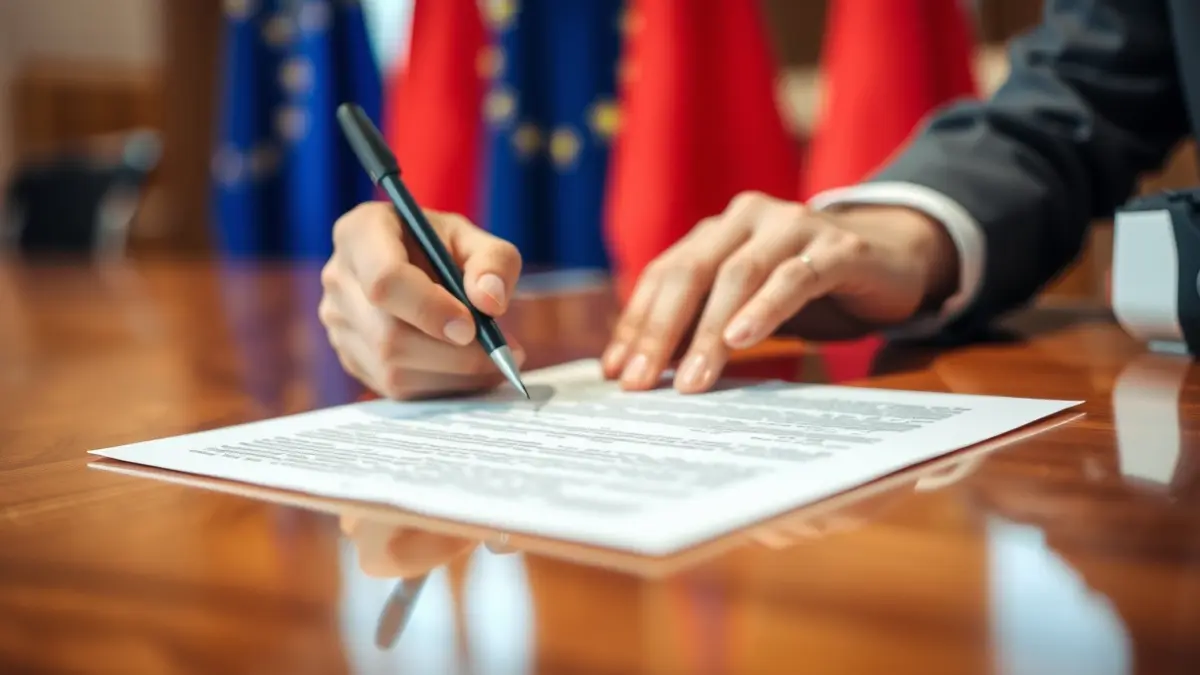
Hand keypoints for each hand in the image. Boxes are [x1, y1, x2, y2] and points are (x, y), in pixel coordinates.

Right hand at [319, 202, 525, 399]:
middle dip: (453, 354)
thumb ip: (493, 262)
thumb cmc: (444, 247)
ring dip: (452, 375)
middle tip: (500, 353)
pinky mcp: (351, 356)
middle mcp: (339, 278)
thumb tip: (490, 301)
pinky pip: (395, 388)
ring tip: (492, 361)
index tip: (471, 327)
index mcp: (361, 233)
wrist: (419, 264)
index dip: (429, 309)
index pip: (385, 280)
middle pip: (389, 335)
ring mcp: (338, 322)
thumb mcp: (476, 240)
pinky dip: (440, 386)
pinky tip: (466, 370)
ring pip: (392, 369)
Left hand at [601, 191, 958, 392]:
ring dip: (709, 333)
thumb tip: (647, 369)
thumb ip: (704, 323)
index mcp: (718, 231)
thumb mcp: (749, 305)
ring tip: (690, 381)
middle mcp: (748, 218)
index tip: (616, 371)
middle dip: (660, 332)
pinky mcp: (839, 247)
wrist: (894, 260)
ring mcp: (794, 225)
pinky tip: (743, 340)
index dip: (636, 323)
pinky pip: (794, 277)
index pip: (664, 275)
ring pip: (737, 276)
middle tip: (641, 384)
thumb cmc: (810, 289)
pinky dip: (764, 309)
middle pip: (690, 274)